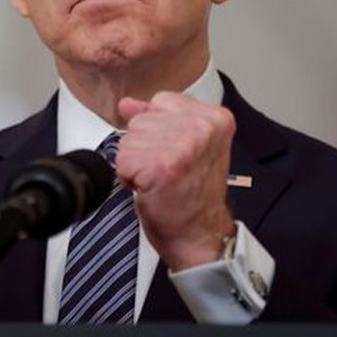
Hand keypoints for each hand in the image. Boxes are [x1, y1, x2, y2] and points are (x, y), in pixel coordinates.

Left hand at [117, 92, 236, 271]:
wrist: (200, 235)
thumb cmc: (193, 195)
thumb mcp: (183, 145)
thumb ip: (156, 118)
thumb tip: (126, 103)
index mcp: (214, 117)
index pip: (160, 101)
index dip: (158, 130)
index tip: (174, 153)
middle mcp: (202, 127)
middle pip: (141, 120)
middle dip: (144, 146)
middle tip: (167, 170)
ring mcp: (182, 146)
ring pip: (128, 140)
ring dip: (135, 163)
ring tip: (159, 179)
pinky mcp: (161, 166)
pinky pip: (122, 161)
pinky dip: (128, 178)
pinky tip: (150, 189)